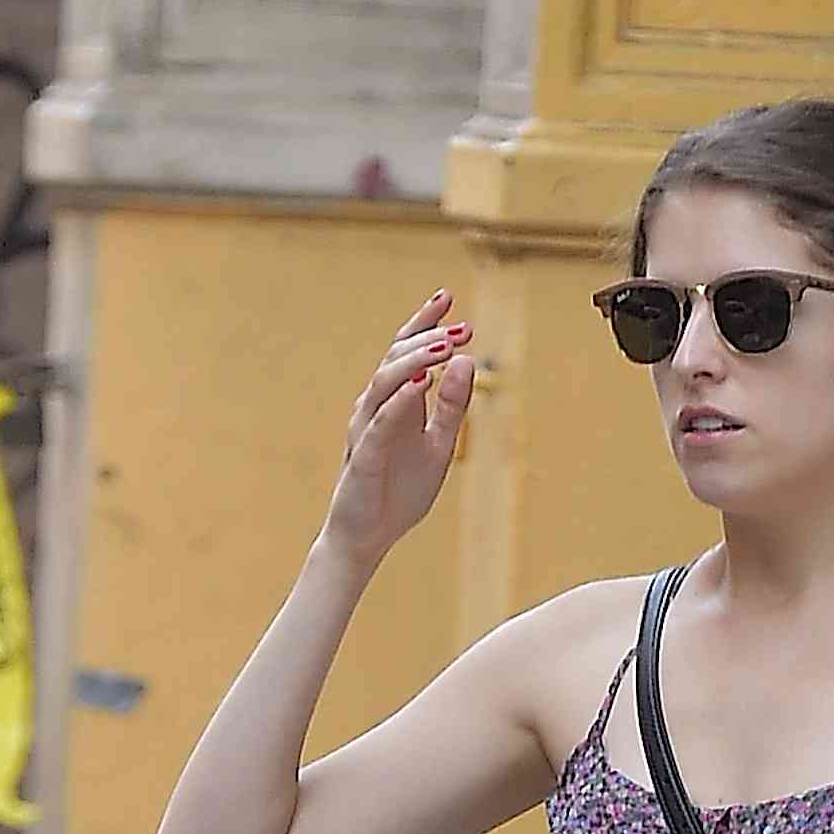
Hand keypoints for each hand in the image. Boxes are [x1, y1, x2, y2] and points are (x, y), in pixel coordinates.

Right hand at [321, 290, 476, 567]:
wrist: (368, 537)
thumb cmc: (399, 492)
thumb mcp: (439, 445)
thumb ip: (453, 406)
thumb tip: (468, 360)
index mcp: (397, 403)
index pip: (407, 351)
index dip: (424, 321)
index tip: (447, 296)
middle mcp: (377, 408)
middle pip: (396, 358)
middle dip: (429, 337)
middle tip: (463, 328)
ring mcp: (367, 429)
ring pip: (386, 382)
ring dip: (417, 360)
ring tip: (446, 347)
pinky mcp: (365, 455)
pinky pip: (381, 420)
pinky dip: (402, 399)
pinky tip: (424, 382)